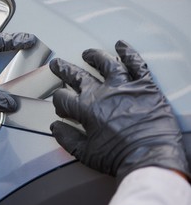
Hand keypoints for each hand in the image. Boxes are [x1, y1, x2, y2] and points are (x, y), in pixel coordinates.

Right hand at [50, 40, 189, 181]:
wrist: (149, 158)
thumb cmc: (119, 157)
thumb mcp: (85, 153)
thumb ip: (67, 138)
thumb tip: (56, 128)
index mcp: (86, 109)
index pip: (63, 98)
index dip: (58, 101)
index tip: (60, 105)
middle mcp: (102, 93)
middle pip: (78, 76)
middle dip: (64, 70)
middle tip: (57, 64)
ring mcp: (124, 87)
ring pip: (106, 64)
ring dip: (94, 57)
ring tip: (87, 53)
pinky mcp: (145, 86)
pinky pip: (137, 64)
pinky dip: (129, 53)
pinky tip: (122, 46)